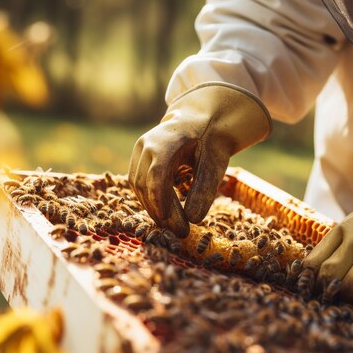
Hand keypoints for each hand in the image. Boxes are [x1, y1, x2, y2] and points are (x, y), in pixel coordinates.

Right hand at [128, 82, 270, 236]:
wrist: (200, 120)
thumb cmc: (211, 141)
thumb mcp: (216, 163)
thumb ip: (205, 189)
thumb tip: (194, 220)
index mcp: (166, 140)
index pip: (157, 175)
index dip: (162, 202)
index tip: (174, 225)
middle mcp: (146, 143)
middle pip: (145, 184)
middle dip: (160, 211)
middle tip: (180, 232)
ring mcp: (138, 150)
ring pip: (138, 186)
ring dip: (154, 208)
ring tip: (175, 226)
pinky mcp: (137, 159)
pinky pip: (138, 183)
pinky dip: (151, 200)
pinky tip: (167, 214)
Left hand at [304, 185, 352, 311]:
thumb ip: (335, 244)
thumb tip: (310, 271)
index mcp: (342, 230)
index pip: (313, 259)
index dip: (308, 279)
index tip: (311, 287)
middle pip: (328, 276)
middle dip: (328, 291)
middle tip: (334, 296)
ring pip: (348, 289)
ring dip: (349, 299)